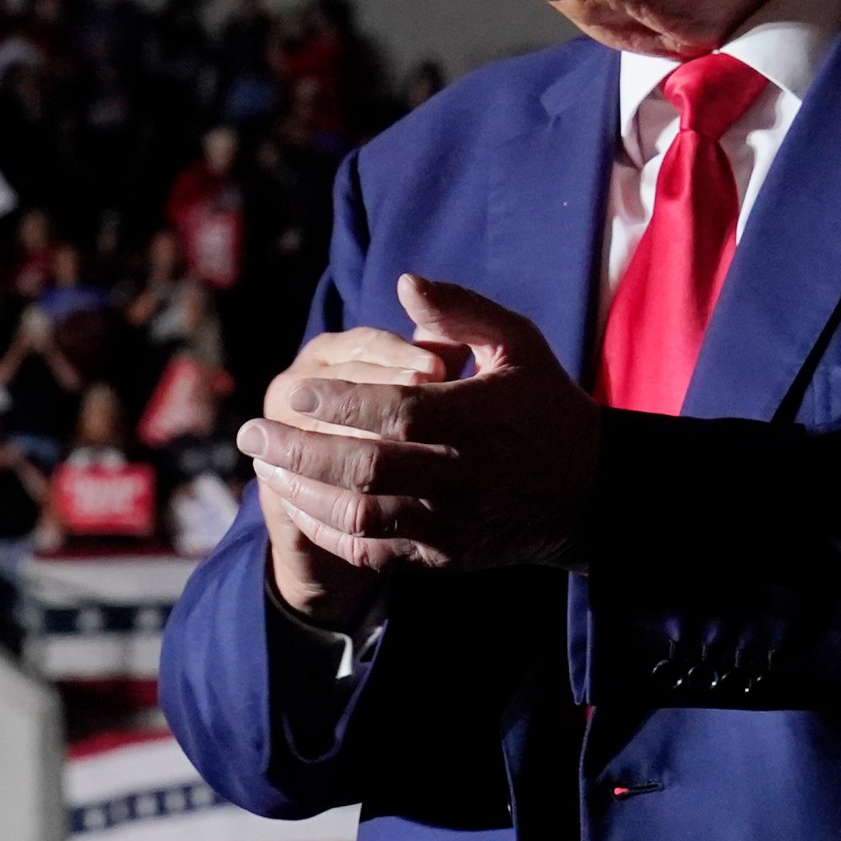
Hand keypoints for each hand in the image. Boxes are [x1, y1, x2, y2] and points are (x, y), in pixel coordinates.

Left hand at [240, 275, 599, 580]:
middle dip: (298, 451)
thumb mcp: (518, 344)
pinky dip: (330, 531)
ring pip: (361, 517)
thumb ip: (461, 310)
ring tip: (266, 466)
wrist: (590, 493)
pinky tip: (301, 504)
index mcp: (475, 420)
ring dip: (303, 493)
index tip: (293, 391)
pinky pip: (374, 552)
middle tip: (250, 431)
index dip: (338, 404)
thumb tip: (404, 283)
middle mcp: (461, 476)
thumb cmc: (546, 405)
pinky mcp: (444, 557)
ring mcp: (451, 523)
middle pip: (364, 469)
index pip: (394, 412)